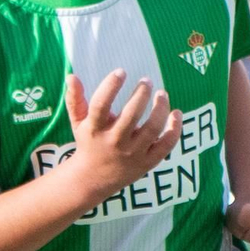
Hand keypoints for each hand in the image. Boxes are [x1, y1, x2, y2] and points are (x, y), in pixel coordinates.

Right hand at [62, 70, 180, 207]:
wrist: (94, 179)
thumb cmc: (89, 142)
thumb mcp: (78, 122)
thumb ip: (75, 99)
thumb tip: (72, 75)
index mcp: (95, 129)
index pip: (101, 105)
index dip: (110, 86)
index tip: (121, 71)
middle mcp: (115, 142)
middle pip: (131, 116)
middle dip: (141, 94)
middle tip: (146, 81)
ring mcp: (133, 153)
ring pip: (152, 128)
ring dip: (160, 108)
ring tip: (162, 94)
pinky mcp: (148, 162)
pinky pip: (166, 145)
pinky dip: (175, 129)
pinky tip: (176, 113)